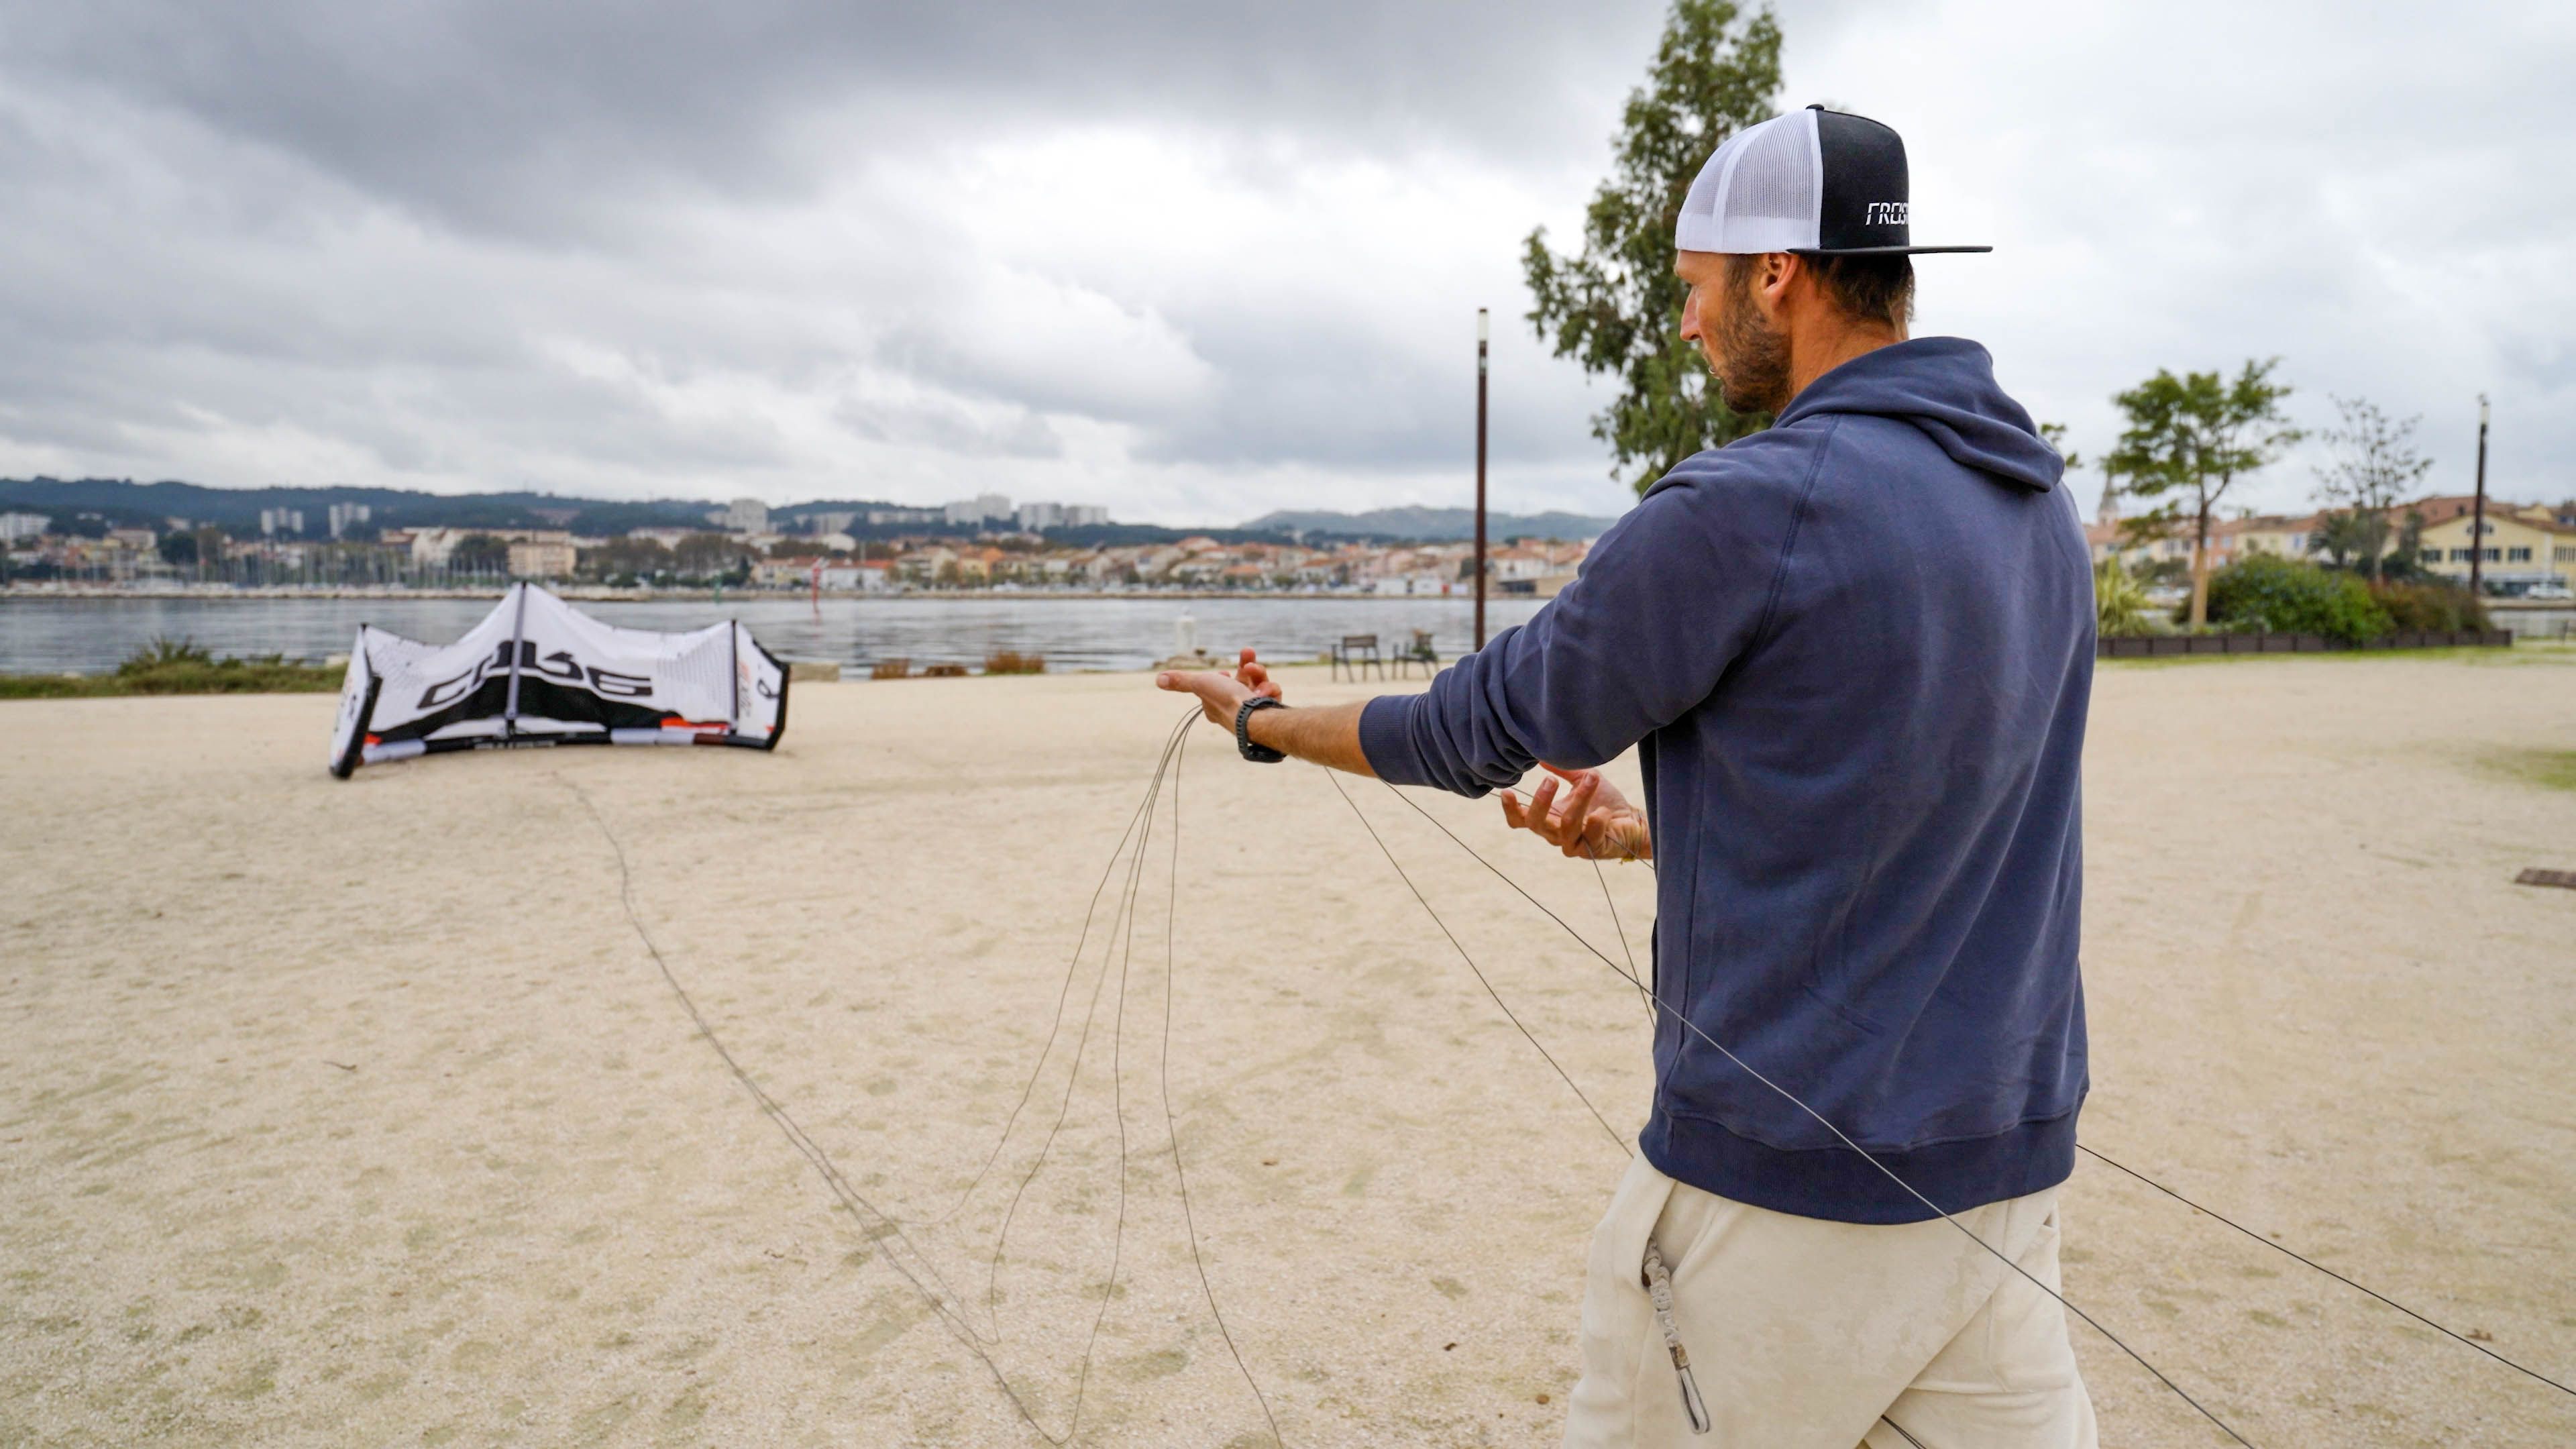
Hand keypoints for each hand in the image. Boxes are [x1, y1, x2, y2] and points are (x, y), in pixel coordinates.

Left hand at [1156, 647, 1284, 727]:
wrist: (1254, 718)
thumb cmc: (1225, 701)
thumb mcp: (1200, 684)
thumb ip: (1182, 681)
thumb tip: (1159, 679)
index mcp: (1216, 705)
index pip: (1217, 688)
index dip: (1221, 677)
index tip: (1222, 672)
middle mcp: (1234, 709)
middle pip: (1241, 681)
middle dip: (1246, 665)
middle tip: (1248, 652)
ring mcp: (1253, 710)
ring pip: (1258, 684)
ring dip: (1258, 673)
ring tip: (1256, 670)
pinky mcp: (1269, 711)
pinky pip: (1272, 693)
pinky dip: (1270, 688)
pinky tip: (1267, 690)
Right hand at [1500, 763, 1650, 860]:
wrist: (1632, 821)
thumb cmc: (1604, 801)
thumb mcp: (1582, 780)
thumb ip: (1564, 769)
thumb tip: (1542, 754)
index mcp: (1549, 819)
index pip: (1521, 820)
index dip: (1511, 809)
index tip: (1507, 791)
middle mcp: (1556, 834)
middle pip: (1536, 824)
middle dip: (1541, 801)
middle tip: (1550, 780)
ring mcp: (1574, 844)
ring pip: (1566, 826)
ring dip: (1578, 800)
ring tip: (1590, 779)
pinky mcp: (1593, 849)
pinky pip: (1591, 835)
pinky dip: (1598, 819)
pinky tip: (1604, 810)